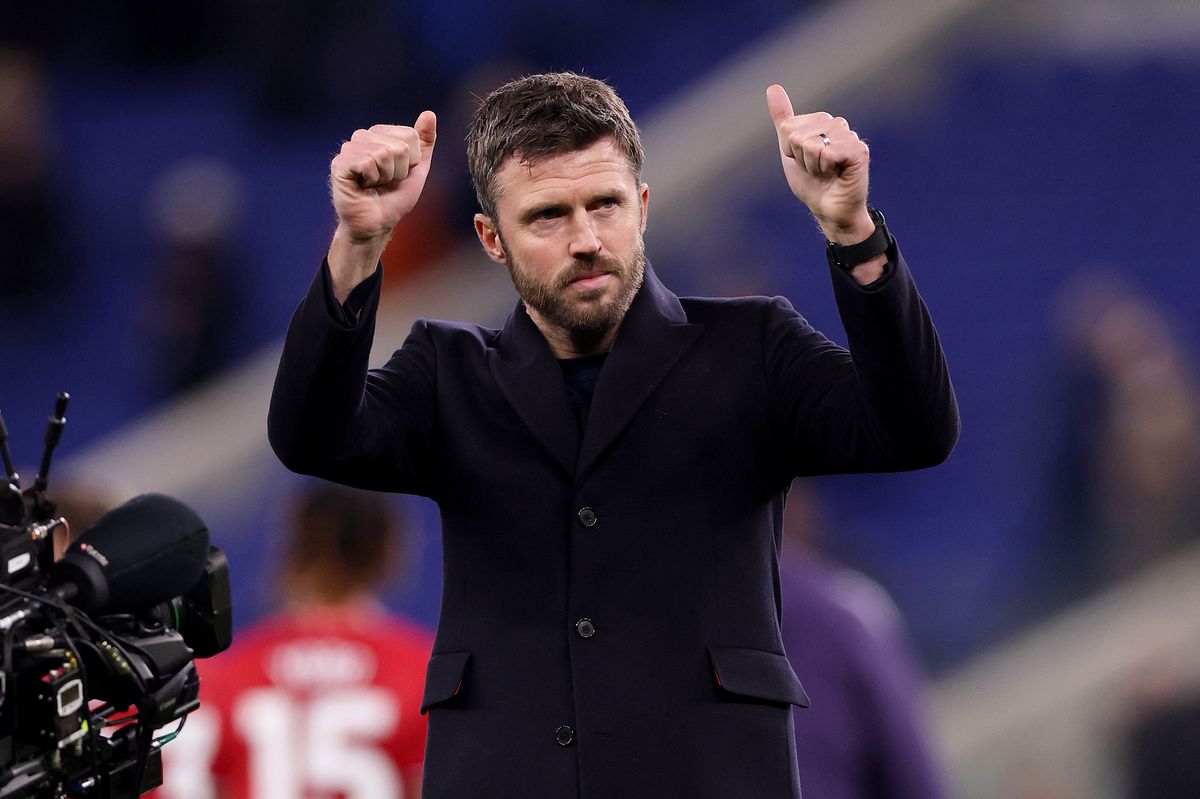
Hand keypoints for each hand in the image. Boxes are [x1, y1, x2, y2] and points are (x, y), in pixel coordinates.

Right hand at [326, 112, 436, 299]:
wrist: (378, 223)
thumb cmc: (395, 197)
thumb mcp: (417, 169)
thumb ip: (424, 142)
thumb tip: (429, 114)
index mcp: (380, 134)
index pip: (410, 136)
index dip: (411, 162)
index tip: (399, 174)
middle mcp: (362, 136)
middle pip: (399, 146)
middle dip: (399, 171)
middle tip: (385, 182)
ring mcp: (349, 149)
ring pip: (383, 154)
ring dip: (385, 177)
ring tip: (374, 185)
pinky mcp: (340, 164)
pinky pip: (367, 163)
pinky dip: (371, 180)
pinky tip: (363, 186)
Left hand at [765, 85, 871, 243]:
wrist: (829, 209)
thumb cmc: (812, 183)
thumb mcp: (790, 151)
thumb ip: (782, 120)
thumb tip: (772, 87)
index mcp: (821, 122)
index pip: (788, 127)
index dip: (790, 151)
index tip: (804, 162)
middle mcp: (837, 124)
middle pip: (797, 135)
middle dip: (801, 159)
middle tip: (816, 170)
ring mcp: (850, 136)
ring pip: (811, 144)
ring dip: (813, 166)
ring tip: (826, 173)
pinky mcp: (859, 150)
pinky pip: (828, 153)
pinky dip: (826, 168)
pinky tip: (837, 173)